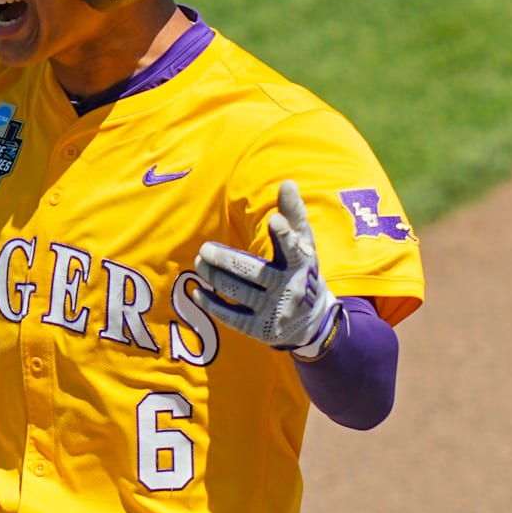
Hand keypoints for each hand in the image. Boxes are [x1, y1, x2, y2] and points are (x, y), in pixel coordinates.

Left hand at [193, 180, 339, 355]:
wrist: (312, 321)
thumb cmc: (302, 271)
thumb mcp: (304, 245)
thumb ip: (293, 215)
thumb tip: (287, 182)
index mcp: (302, 264)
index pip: (294, 249)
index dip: (285, 235)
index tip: (275, 221)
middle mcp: (290, 289)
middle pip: (253, 272)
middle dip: (225, 260)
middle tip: (204, 250)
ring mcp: (275, 311)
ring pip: (238, 292)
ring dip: (214, 277)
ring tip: (199, 263)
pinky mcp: (262, 330)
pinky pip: (232, 317)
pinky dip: (212, 304)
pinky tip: (199, 292)